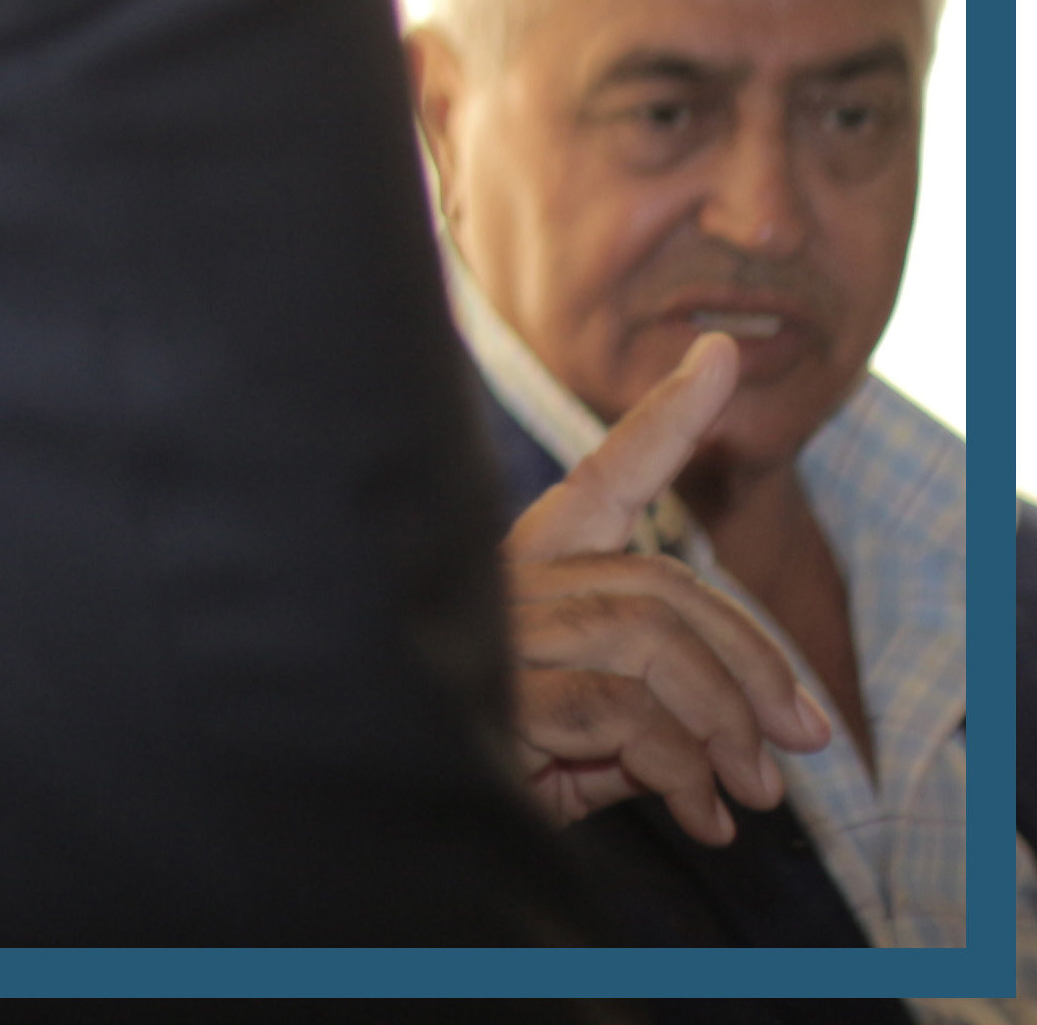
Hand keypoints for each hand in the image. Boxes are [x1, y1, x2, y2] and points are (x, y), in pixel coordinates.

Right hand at [502, 329, 835, 839]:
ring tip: (757, 792)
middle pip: (661, 582)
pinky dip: (684, 768)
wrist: (365, 804)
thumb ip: (642, 736)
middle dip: (754, 658)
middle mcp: (505, 584)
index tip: (722, 354)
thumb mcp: (573, 755)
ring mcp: (496, 629)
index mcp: (520, 578)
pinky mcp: (495, 687)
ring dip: (728, 720)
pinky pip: (626, 710)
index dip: (667, 419)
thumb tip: (736, 764)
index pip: (602, 481)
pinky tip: (702, 817)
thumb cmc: (473, 779)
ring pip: (652, 636)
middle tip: (805, 739)